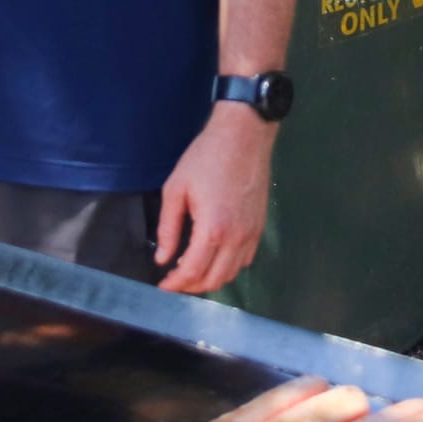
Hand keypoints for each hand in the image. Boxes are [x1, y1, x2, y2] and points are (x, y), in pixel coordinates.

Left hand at [155, 105, 276, 293]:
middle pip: (213, 280)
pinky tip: (215, 256)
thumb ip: (168, 228)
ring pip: (231, 274)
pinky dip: (228, 267)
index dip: (175, 284)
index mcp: (212, 229)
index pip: (192, 271)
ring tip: (192, 269)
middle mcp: (236, 237)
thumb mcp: (176, 189)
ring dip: (210, 279)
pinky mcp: (260, 226)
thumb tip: (163, 258)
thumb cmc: (206, 157)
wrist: (244, 134)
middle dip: (190, 286)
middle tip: (174, 280)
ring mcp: (252, 233)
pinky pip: (245, 260)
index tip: (162, 285)